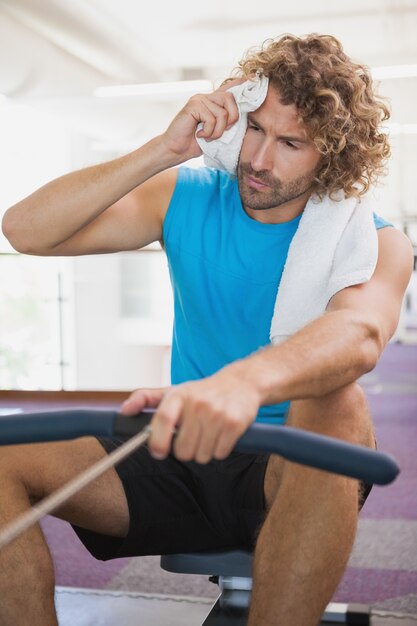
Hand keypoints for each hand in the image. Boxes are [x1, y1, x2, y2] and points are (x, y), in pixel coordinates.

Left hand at [120, 364, 260, 463]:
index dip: (158, 440)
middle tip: (192, 439)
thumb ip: (146, 399)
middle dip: (186, 451)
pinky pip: (220, 454)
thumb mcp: (174, 390)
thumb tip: (123, 411)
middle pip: (183, 449)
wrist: (241, 382)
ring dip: (204, 452)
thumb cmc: (203, 391)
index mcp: (179, 395)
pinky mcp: (234, 424)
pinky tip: (221, 436)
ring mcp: (217, 414)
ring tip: (208, 435)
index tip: (158, 452)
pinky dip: (219, 451)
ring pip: (202, 455)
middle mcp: (197, 404)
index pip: (163, 419)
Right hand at [160, 78, 246, 163]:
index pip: (230, 88)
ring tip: (208, 137)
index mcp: (213, 102)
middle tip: (221, 133)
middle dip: (231, 119)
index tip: (254, 76)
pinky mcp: (193, 105)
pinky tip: (199, 135)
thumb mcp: (216, 133)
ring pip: (222, 113)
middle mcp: (206, 97)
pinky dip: (209, 132)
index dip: (242, 83)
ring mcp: (199, 99)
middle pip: (230, 99)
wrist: (176, 149)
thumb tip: (242, 118)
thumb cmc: (195, 143)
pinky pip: (211, 118)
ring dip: (218, 131)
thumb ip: (226, 123)